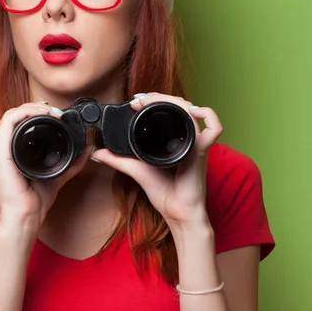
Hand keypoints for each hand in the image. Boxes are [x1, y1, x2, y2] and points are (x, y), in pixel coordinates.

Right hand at [0, 102, 92, 235]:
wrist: (25, 217)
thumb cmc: (34, 201)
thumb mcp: (57, 175)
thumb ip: (72, 162)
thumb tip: (87, 150)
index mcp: (4, 153)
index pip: (15, 122)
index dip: (33, 112)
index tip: (54, 114)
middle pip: (12, 115)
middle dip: (34, 108)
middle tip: (54, 112)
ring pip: (9, 115)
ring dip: (30, 108)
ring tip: (49, 112)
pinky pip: (8, 123)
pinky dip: (24, 114)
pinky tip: (40, 115)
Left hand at [91, 93, 222, 230]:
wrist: (177, 213)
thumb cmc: (164, 193)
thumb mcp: (136, 170)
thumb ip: (118, 160)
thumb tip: (97, 153)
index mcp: (173, 140)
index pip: (169, 110)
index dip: (154, 100)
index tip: (135, 101)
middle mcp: (186, 138)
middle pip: (180, 106)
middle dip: (161, 97)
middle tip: (141, 98)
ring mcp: (196, 143)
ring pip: (193, 111)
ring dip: (176, 101)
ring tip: (156, 101)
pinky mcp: (202, 151)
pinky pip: (214, 129)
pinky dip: (208, 116)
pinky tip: (192, 112)